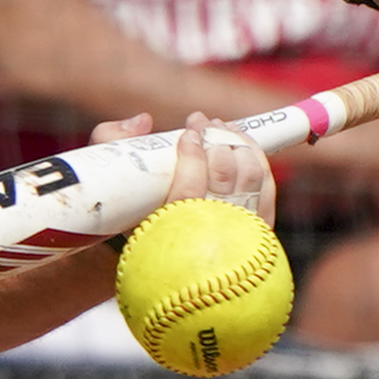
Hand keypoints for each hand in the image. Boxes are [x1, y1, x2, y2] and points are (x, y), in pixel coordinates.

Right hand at [90, 111, 277, 223]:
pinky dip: (257, 158)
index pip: (188, 191)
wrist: (161, 257)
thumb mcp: (111, 182)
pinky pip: (267, 186)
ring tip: (220, 127)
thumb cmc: (133, 214)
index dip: (192, 156)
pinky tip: (240, 142)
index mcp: (169, 231)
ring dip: (237, 143)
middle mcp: (208, 237)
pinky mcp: (257, 229)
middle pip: (224, 178)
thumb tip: (143, 120)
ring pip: (249, 177)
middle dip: (216, 140)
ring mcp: (238, 234)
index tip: (187, 134)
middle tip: (203, 122)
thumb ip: (111, 142)